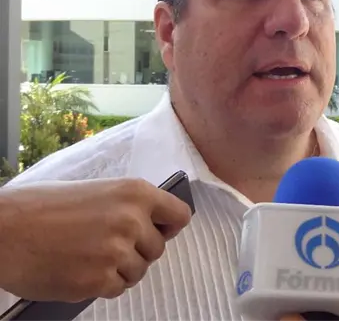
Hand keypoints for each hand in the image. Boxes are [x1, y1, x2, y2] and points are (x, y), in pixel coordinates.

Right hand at [0, 178, 191, 301]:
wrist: (2, 230)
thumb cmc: (41, 206)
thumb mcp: (97, 190)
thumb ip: (129, 205)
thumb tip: (152, 223)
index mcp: (135, 192)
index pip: (180, 215)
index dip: (169, 227)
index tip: (159, 231)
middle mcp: (132, 220)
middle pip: (158, 248)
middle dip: (138, 251)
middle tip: (108, 246)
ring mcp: (116, 252)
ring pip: (138, 271)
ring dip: (120, 269)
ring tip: (90, 257)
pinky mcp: (98, 280)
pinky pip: (117, 288)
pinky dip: (102, 285)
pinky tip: (81, 270)